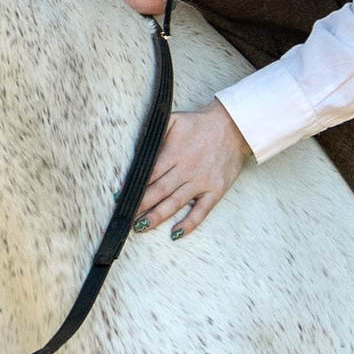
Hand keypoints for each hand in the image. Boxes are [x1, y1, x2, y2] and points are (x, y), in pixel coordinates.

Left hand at [135, 102, 250, 238]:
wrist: (234, 126)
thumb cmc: (200, 125)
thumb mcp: (174, 119)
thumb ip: (155, 131)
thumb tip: (137, 146)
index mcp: (174, 153)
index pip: (149, 172)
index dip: (134, 184)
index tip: (120, 195)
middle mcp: (186, 169)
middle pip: (159, 190)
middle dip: (140, 204)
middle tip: (125, 216)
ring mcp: (201, 182)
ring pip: (175, 203)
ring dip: (157, 216)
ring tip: (141, 227)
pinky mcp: (216, 190)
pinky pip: (202, 211)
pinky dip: (189, 223)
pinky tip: (176, 233)